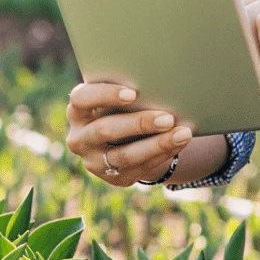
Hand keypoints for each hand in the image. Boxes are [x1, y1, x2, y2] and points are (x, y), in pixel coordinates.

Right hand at [64, 83, 193, 186]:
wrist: (118, 139)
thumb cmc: (119, 107)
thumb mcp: (114, 98)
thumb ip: (125, 93)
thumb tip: (159, 83)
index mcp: (77, 111)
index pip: (82, 99)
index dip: (105, 95)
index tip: (133, 93)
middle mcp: (79, 138)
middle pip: (106, 130)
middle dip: (139, 124)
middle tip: (168, 118)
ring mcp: (94, 161)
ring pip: (125, 156)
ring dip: (157, 144)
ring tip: (183, 133)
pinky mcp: (113, 177)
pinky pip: (140, 168)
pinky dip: (163, 154)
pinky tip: (179, 143)